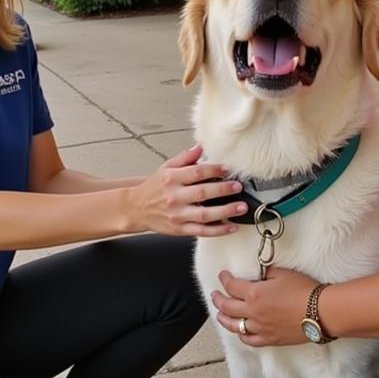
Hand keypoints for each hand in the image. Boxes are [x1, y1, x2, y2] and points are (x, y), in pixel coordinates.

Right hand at [128, 145, 247, 236]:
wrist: (136, 208)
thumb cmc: (154, 187)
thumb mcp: (166, 168)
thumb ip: (185, 158)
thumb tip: (202, 146)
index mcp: (171, 179)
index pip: (196, 172)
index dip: (213, 170)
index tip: (227, 169)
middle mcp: (174, 197)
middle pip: (202, 193)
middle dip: (223, 190)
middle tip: (238, 186)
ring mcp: (177, 215)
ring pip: (204, 215)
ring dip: (225, 211)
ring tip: (241, 207)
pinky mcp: (179, 229)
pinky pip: (202, 231)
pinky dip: (218, 230)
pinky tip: (231, 226)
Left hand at [211, 267, 316, 345]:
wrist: (320, 311)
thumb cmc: (304, 290)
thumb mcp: (283, 273)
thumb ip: (266, 273)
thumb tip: (259, 274)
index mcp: (254, 293)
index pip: (231, 286)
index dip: (224, 279)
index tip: (223, 275)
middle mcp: (252, 312)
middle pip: (227, 307)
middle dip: (218, 299)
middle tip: (215, 294)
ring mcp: (260, 328)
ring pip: (234, 326)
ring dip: (223, 318)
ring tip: (220, 314)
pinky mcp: (269, 339)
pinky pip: (249, 340)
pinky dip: (242, 335)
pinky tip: (240, 331)